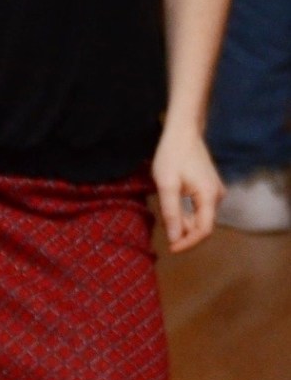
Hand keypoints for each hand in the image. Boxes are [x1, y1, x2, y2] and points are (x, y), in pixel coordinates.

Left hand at [152, 126, 224, 252]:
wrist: (183, 131)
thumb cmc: (172, 155)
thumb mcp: (166, 184)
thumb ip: (171, 211)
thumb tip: (174, 237)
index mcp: (210, 196)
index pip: (203, 230)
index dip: (188, 242)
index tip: (171, 248)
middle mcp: (217, 196)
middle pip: (202, 224)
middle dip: (183, 229)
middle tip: (162, 223)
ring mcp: (215, 191)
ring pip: (199, 215)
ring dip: (183, 218)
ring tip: (165, 208)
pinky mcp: (209, 186)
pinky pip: (199, 206)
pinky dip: (186, 209)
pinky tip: (171, 202)